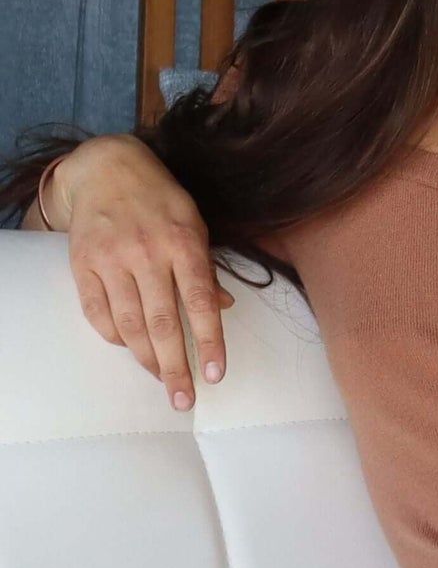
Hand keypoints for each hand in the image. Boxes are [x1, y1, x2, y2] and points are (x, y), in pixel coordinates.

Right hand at [60, 137, 235, 412]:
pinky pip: (98, 314)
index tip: (215, 374)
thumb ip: (208, 268)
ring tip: (162, 379)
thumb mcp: (195, 224)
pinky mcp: (83, 265)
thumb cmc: (161, 200)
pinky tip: (131, 348)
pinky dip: (115, 337)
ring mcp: (112, 259)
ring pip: (129, 324)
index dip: (209, 342)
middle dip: (176, 367)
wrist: (107, 169)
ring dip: (147, 359)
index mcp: (184, 241)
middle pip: (163, 323)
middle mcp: (147, 252)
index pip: (200, 302)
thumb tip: (224, 308)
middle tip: (184, 399)